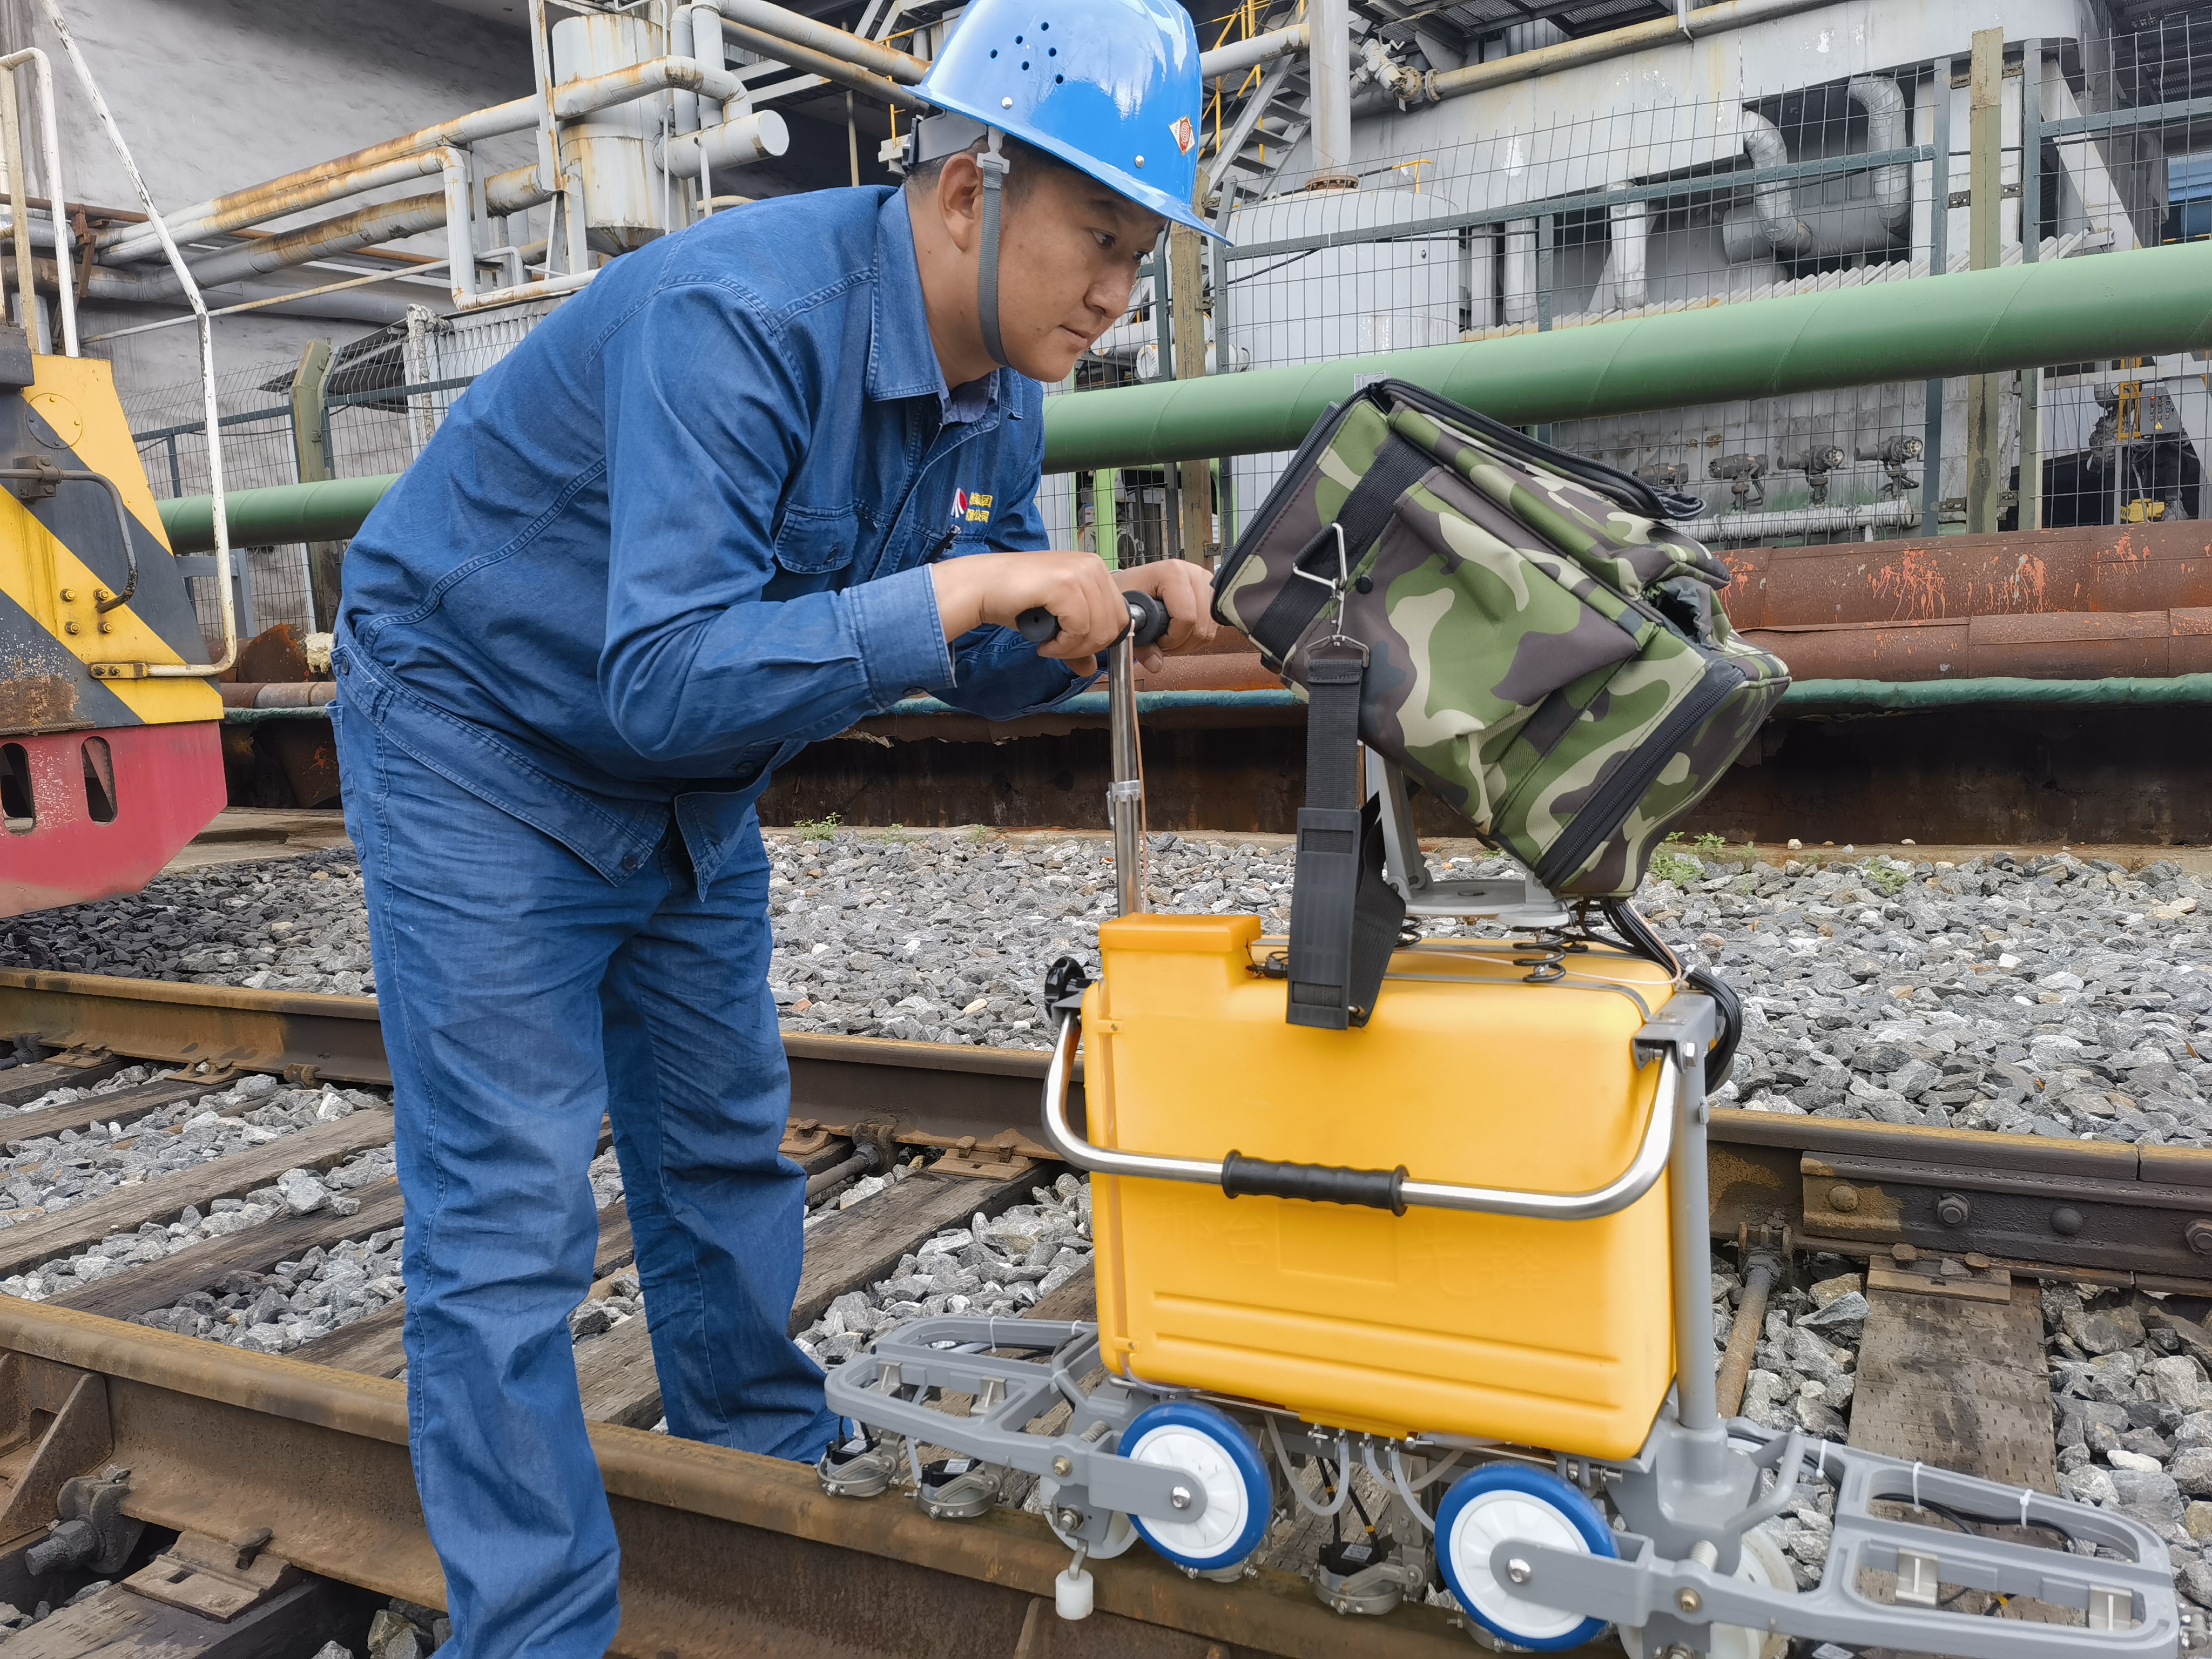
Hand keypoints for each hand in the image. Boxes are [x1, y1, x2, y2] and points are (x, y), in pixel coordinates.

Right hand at [931, 549, 1141, 675]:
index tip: (1073, 646)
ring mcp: (1079, 573)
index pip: (1120, 616)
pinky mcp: (1064, 584)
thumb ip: (1076, 642)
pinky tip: (1044, 643)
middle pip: (1114, 626)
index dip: (1099, 640)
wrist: (981, 587)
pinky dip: (1061, 646)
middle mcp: (1092, 566)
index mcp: (1095, 569)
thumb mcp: (1055, 621)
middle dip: (1087, 647)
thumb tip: (1091, 669)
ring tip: (1049, 646)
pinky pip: (1079, 630)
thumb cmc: (1015, 599)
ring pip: (1098, 630)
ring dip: (1072, 649)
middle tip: (1059, 649)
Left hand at [1111, 558, 1217, 671]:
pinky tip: (1182, 632)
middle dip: (1180, 642)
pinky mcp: (1213, 593)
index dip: (1172, 638)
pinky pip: (1215, 626)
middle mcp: (1194, 574)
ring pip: (1210, 628)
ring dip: (1190, 641)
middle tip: (1162, 642)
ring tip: (1171, 636)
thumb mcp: (1127, 616)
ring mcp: (1206, 582)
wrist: (1133, 583)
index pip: (1186, 617)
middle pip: (1201, 625)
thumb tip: (1155, 664)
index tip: (1156, 639)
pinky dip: (1198, 636)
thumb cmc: (1128, 592)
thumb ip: (1140, 644)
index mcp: (1173, 572)